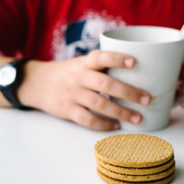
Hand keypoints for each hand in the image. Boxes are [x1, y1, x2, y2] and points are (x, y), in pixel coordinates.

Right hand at [18, 50, 151, 130]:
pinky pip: (87, 119)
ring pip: (100, 104)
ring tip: (138, 118)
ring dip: (121, 112)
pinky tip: (116, 125)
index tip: (134, 62)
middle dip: (129, 92)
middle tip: (147, 99)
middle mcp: (79, 77)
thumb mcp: (80, 64)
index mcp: (84, 63)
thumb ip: (101, 69)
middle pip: (106, 84)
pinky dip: (103, 124)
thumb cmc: (67, 73)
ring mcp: (72, 94)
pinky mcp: (67, 110)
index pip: (101, 57)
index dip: (117, 58)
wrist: (36, 83)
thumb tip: (135, 75)